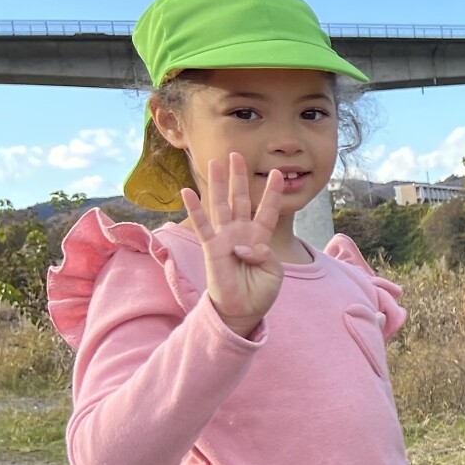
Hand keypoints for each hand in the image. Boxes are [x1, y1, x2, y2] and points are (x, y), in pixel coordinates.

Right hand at [183, 153, 285, 338]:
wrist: (243, 310)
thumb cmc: (260, 291)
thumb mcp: (273, 273)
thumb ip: (266, 256)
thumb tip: (247, 246)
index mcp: (260, 238)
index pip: (268, 210)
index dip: (272, 193)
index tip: (277, 173)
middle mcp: (241, 233)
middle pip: (240, 199)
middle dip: (239, 177)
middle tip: (236, 154)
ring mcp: (225, 238)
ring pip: (222, 205)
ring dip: (218, 183)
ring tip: (215, 161)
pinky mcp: (212, 247)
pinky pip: (203, 225)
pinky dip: (195, 209)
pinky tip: (187, 191)